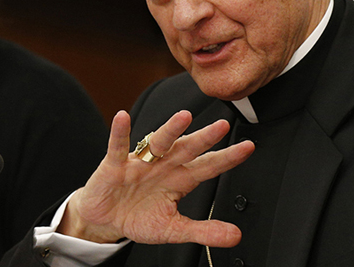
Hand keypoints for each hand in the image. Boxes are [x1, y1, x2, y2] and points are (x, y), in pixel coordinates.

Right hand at [58, 110, 254, 247]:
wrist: (105, 219)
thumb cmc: (138, 217)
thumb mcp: (173, 229)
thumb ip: (203, 231)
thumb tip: (235, 236)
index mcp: (180, 179)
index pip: (208, 166)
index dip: (227, 158)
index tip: (248, 147)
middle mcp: (163, 165)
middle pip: (187, 148)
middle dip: (204, 138)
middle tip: (222, 126)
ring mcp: (140, 163)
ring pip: (158, 142)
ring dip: (170, 130)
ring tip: (183, 118)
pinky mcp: (115, 165)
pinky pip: (118, 146)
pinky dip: (119, 133)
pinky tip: (122, 118)